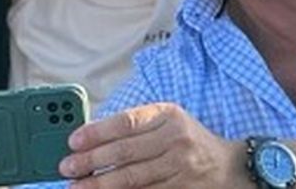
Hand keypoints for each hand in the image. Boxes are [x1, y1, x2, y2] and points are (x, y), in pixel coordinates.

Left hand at [58, 103, 244, 187]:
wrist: (227, 166)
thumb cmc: (186, 140)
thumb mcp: (167, 121)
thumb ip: (134, 126)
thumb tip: (91, 137)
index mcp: (168, 115)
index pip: (127, 122)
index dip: (98, 132)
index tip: (73, 141)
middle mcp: (175, 139)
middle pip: (126, 152)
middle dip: (92, 161)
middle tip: (67, 168)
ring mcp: (180, 167)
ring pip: (132, 178)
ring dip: (100, 184)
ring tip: (78, 187)